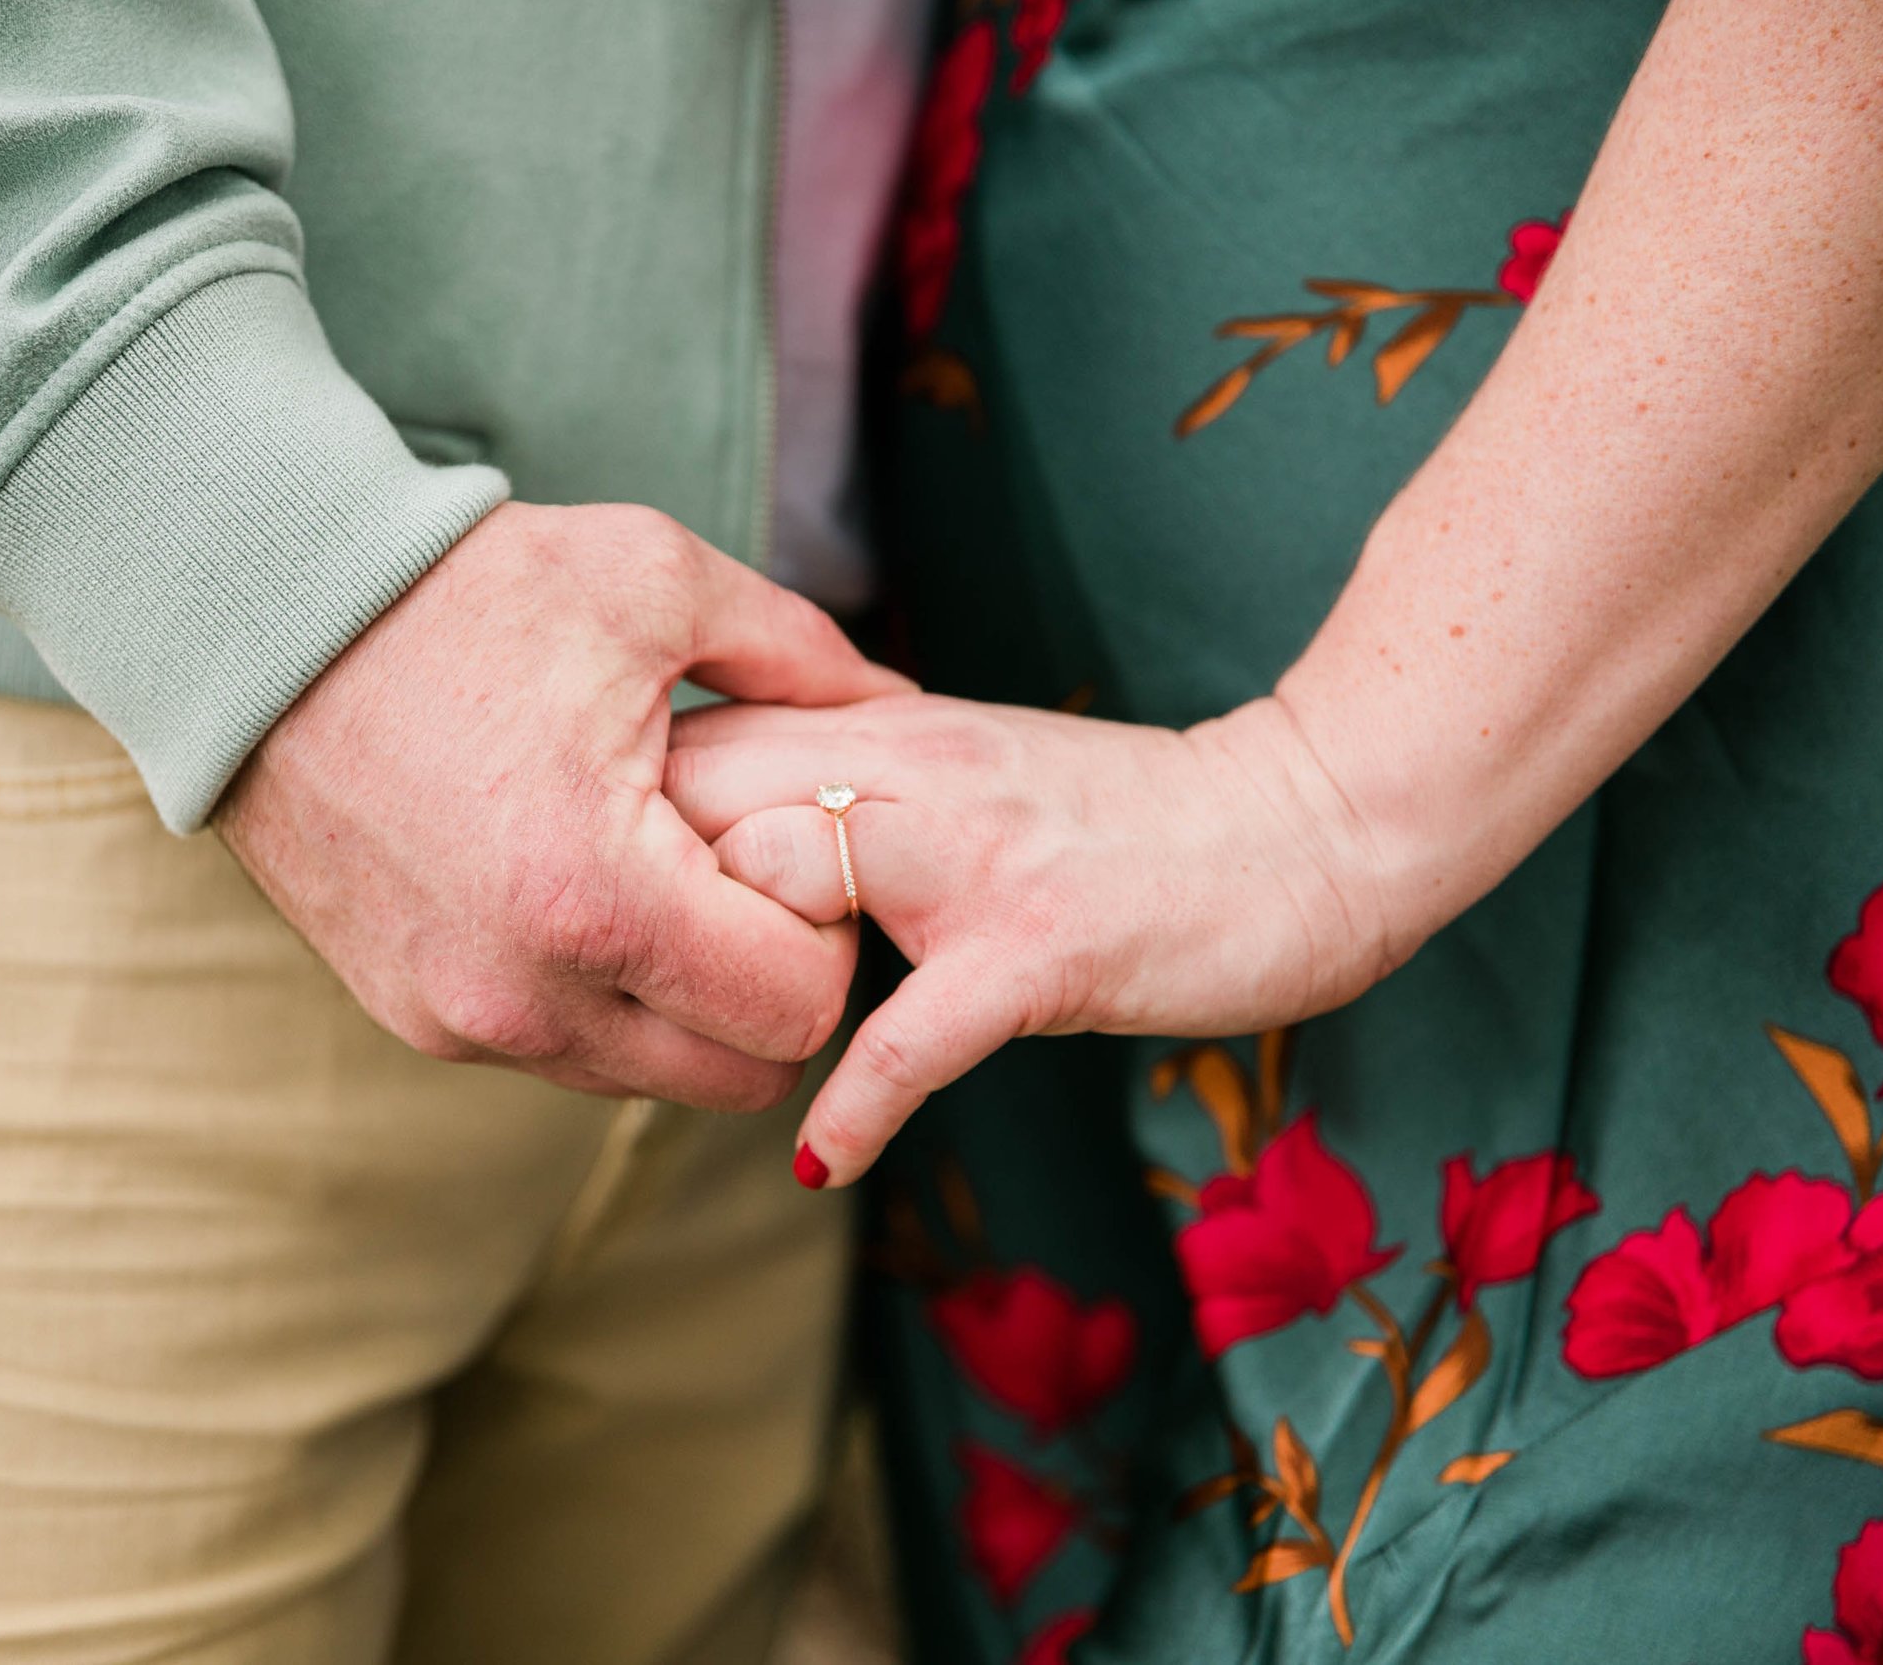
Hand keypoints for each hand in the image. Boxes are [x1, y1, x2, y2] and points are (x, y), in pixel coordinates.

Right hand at [216, 502, 911, 1111]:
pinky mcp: (412, 1017)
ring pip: (650, 1074)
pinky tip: (578, 884)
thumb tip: (900, 706)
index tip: (794, 849)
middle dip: (770, 987)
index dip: (826, 934)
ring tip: (656, 867)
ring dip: (682, 999)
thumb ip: (805, 658)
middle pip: (736, 1077)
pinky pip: (561, 1051)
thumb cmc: (463, 588)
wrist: (256, 621)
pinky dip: (599, 995)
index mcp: (599, 899)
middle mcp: (525, 996)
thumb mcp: (657, 583)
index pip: (796, 1014)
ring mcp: (458, 1022)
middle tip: (744, 872)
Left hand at [663, 692, 1409, 1177]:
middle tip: (614, 978)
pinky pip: (911, 1035)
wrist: (1301, 826)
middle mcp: (910, 768)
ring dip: (723, 972)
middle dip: (630, 881)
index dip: (612, 812)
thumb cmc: (1122, 821)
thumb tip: (719, 833)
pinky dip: (856, 1106)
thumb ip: (845, 782)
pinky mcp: (1038, 948)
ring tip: (711, 1045)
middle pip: (699, 794)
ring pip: (779, 879)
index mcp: (882, 723)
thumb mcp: (962, 768)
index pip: (692, 737)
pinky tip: (823, 1158)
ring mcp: (972, 858)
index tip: (581, 885)